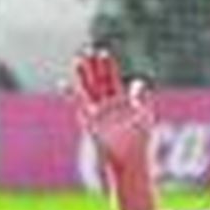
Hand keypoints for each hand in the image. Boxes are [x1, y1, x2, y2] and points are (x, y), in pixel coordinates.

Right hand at [71, 48, 153, 176]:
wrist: (129, 161)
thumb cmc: (140, 142)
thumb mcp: (145, 116)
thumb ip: (142, 98)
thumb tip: (138, 81)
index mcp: (120, 102)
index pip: (111, 79)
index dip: (107, 66)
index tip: (102, 53)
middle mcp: (106, 106)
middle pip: (97, 82)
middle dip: (92, 67)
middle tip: (87, 49)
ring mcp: (97, 114)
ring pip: (88, 91)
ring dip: (83, 76)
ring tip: (77, 60)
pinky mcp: (90, 123)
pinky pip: (81, 107)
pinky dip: (72, 95)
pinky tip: (64, 84)